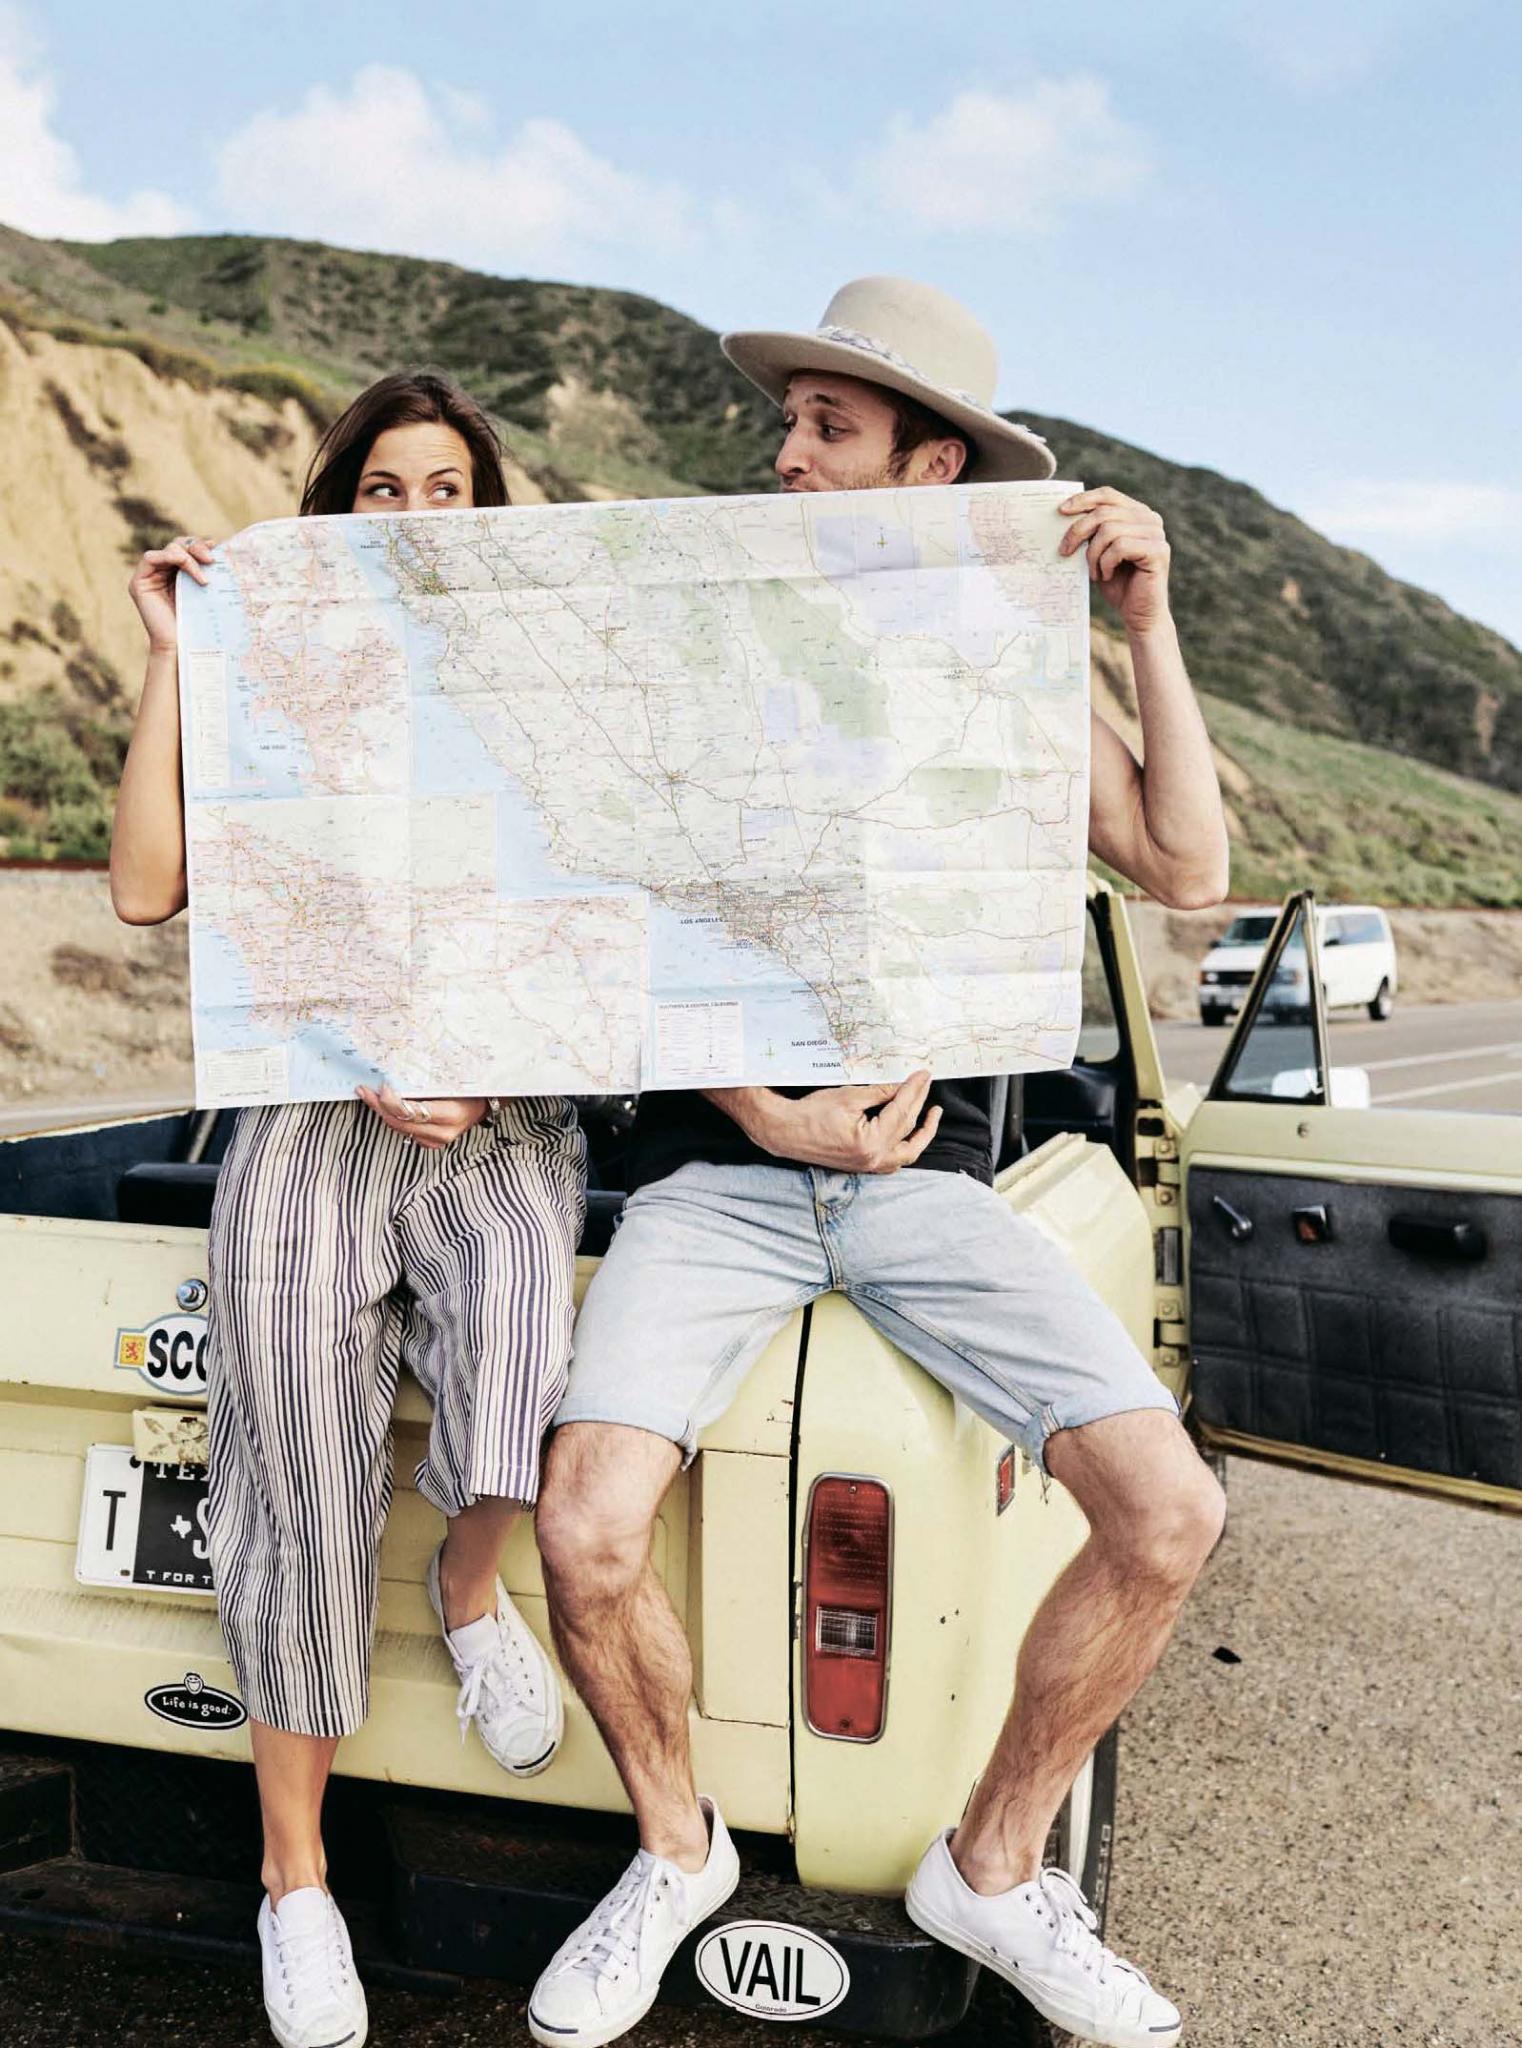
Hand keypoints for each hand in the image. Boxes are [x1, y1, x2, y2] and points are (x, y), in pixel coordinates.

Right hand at [128, 536, 216, 652]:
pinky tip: (188, 569)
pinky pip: (151, 558)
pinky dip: (171, 558)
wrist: (183, 646)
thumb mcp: (203, 591)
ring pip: (168, 549)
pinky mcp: (139, 583)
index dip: (199, 544)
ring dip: (188, 558)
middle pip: (177, 545)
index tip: (217, 546)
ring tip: (204, 577)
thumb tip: (217, 546)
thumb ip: (205, 570)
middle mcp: (161, 572)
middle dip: (196, 547)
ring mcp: (148, 576)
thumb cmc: (197, 622)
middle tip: (211, 560)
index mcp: (176, 573)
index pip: (186, 548)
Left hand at [356, 1085, 487, 1150]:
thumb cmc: (470, 1088)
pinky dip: (393, 1118)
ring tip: (370, 1096)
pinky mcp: (430, 1143)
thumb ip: (426, 1082)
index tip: (382, 1086)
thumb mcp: (451, 1080)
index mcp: (450, 1115)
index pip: (411, 1112)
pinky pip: (405, 1131)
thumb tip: (397, 1074)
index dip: (391, 1100)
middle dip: (379, 1106)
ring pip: (399, 1128)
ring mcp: (435, 1141)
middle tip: (365, 1091)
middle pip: (400, 1122)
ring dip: (382, 1112)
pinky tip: (385, 1106)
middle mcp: (442, 1132)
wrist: (484, 1104)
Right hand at [737, 1070, 941, 1173]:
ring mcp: (868, 1166)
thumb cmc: (812, 1113)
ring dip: (921, 1134)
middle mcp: (873, 1159)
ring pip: (907, 1153)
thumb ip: (880, 1093)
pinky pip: (893, 1161)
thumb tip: (902, 1085)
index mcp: (871, 1143)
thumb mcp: (849, 1096)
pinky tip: (909, 1135)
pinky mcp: (862, 1166)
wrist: (785, 1131)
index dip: (914, 1090)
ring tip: (931, 1115)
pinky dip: (905, 1148)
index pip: (901, 1111)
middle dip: (919, 1104)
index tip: (923, 1074)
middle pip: (907, 1129)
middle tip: (926, 1084)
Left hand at [1058, 488, 1170, 635]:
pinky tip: (1106, 576)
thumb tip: (1063, 512)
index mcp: (1137, 513)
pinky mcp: (1158, 551)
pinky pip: (1120, 547)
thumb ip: (1091, 531)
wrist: (1138, 615)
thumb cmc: (1117, 583)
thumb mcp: (1099, 552)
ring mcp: (1157, 534)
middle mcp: (1150, 519)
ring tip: (1094, 572)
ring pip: (1109, 530)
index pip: (1107, 495)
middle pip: (1104, 512)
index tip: (1061, 511)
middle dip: (1078, 532)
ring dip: (1093, 554)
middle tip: (1065, 552)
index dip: (1083, 500)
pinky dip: (1106, 563)